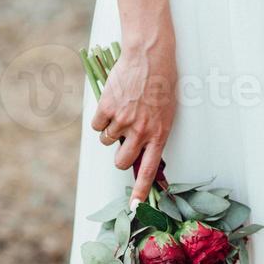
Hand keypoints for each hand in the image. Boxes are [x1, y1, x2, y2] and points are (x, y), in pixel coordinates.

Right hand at [91, 34, 176, 205]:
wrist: (150, 57)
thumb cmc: (162, 84)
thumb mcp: (166, 113)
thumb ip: (153, 135)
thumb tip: (139, 154)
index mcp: (159, 134)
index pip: (149, 170)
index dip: (140, 190)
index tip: (135, 207)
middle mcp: (141, 131)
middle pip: (121, 161)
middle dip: (119, 157)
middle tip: (121, 143)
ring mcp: (123, 120)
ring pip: (107, 141)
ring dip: (110, 131)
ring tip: (122, 111)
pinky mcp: (108, 107)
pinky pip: (97, 125)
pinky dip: (100, 118)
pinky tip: (112, 104)